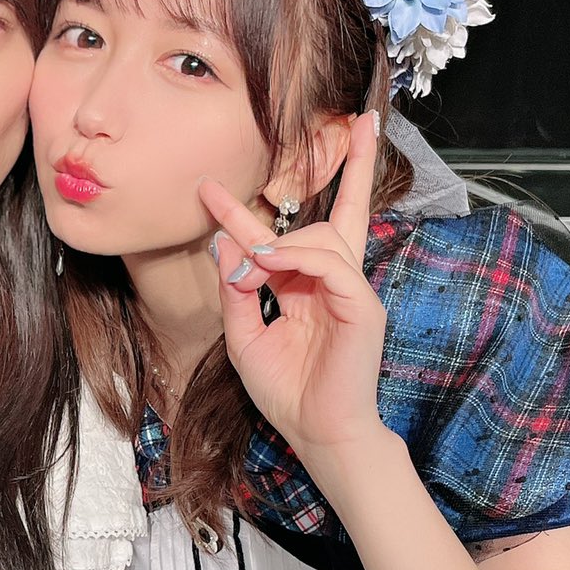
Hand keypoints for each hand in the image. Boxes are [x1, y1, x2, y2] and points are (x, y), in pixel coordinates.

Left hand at [202, 110, 390, 456]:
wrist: (317, 433)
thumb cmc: (287, 392)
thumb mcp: (245, 337)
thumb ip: (236, 293)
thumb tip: (227, 249)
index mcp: (307, 288)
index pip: (281, 237)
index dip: (245, 214)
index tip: (206, 188)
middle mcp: (334, 283)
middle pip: (338, 215)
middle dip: (342, 170)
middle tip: (321, 136)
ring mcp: (353, 292)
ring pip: (322, 238)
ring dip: (278, 244)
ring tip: (250, 264)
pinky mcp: (363, 307)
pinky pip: (331, 265)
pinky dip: (296, 259)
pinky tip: (268, 265)